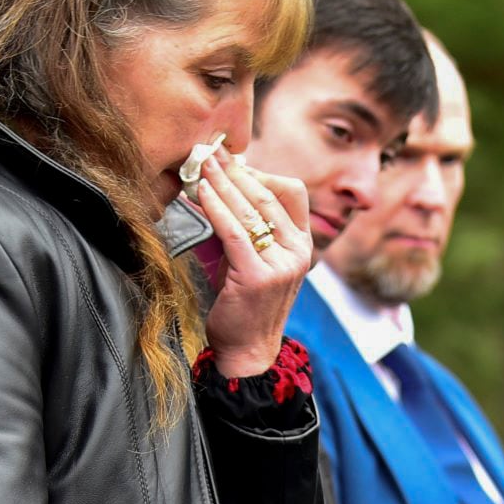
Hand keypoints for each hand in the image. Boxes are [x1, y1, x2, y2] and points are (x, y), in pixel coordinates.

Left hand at [191, 153, 310, 379]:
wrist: (247, 351)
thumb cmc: (244, 304)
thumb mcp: (251, 258)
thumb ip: (246, 228)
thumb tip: (220, 187)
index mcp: (302, 245)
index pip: (291, 192)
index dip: (261, 172)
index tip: (232, 160)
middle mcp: (298, 252)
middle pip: (268, 195)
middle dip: (236, 170)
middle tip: (211, 152)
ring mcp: (282, 264)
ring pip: (251, 209)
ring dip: (222, 182)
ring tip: (202, 164)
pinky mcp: (258, 276)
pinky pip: (234, 231)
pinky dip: (216, 208)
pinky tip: (202, 193)